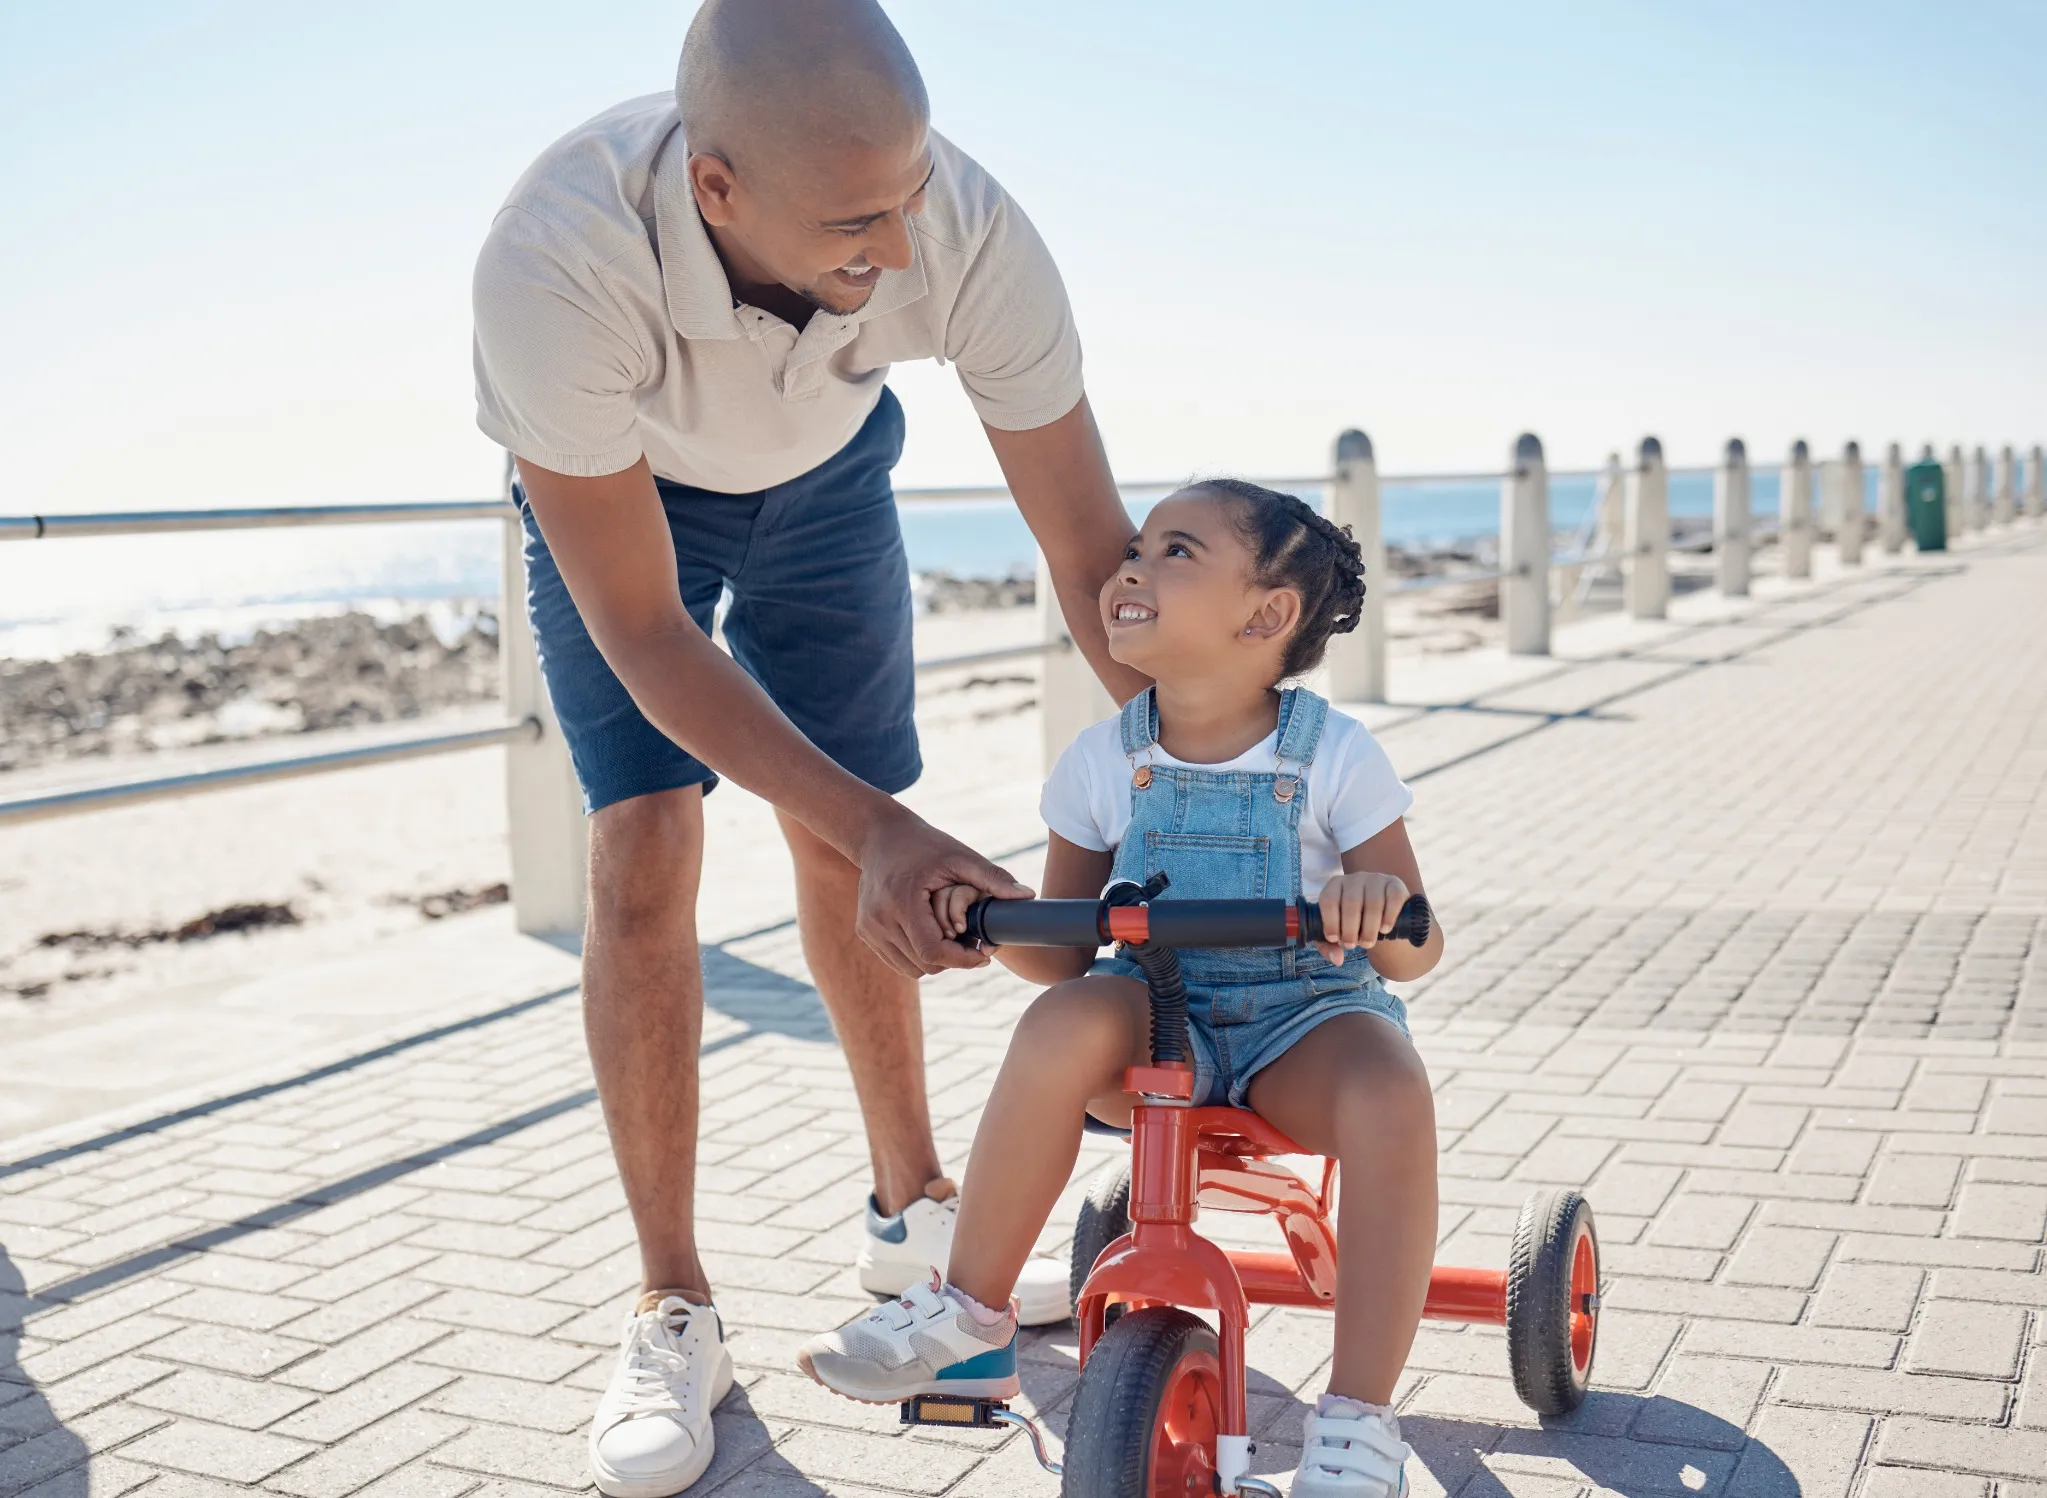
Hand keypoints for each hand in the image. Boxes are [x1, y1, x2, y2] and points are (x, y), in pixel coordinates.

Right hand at [856, 809, 1035, 976]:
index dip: (963, 960)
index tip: (985, 954)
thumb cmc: (925, 844)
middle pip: (925, 964)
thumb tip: (1028, 896)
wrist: (880, 835)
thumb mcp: (961, 856)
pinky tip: (933, 935)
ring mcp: (869, 928)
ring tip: (954, 938)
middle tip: (974, 943)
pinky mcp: (865, 931)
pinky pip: (898, 960)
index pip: (934, 952)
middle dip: (954, 959)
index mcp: (903, 901)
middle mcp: (880, 920)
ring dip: (936, 960)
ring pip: (912, 968)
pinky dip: (918, 956)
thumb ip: (993, 879)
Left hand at [1314, 871, 1410, 965]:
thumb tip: (1337, 960)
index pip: (1329, 899)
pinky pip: (1393, 899)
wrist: (1381, 916)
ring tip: (1367, 943)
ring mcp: (1376, 879)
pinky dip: (1388, 917)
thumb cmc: (1354, 924)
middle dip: (1350, 929)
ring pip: (1373, 903)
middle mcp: (1355, 879)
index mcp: (1335, 885)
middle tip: (1352, 945)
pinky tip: (1384, 930)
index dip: (1330, 922)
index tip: (1335, 939)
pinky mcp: (1395, 885)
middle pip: (1351, 902)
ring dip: (1369, 928)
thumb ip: (1329, 947)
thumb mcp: (1338, 933)